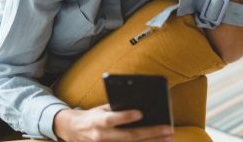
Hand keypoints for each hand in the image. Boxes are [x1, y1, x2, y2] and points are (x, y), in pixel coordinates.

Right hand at [54, 104, 173, 141]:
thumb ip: (117, 108)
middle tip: (168, 128)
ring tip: (168, 138)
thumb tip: (141, 104)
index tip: (141, 112)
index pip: (111, 119)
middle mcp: (101, 137)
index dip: (125, 117)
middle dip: (150, 133)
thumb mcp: (101, 107)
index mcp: (97, 121)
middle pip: (128, 137)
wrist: (74, 131)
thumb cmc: (93, 116)